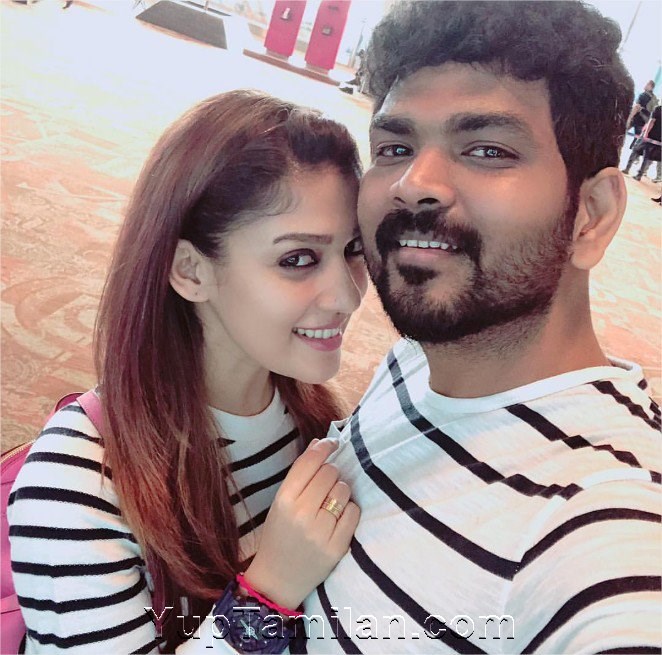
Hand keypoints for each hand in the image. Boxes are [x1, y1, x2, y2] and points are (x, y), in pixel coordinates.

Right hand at [243, 438, 359, 609]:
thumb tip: (320, 443)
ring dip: (340, 492)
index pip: (309, 462)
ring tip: (329, 505)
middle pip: (330, 472)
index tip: (333, 442)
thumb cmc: (279, 535)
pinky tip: (337, 519)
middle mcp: (302, 514)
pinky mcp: (336, 546)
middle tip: (326, 485)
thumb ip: (300, 474)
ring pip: (344, 490)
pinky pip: (353, 512)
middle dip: (331, 473)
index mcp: (284, 500)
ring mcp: (320, 531)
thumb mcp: (281, 502)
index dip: (324, 446)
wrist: (277, 580)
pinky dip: (349, 511)